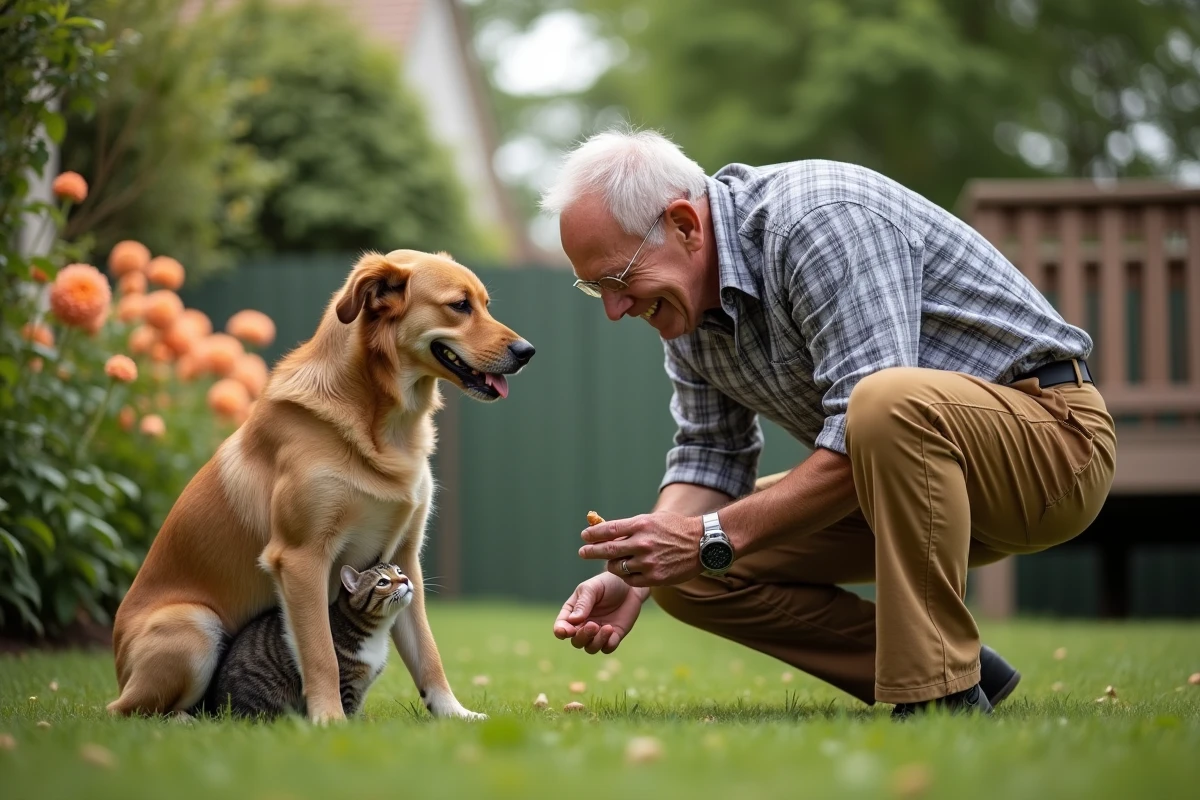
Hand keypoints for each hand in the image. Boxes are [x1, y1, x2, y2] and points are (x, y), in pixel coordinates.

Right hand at [552, 572, 645, 653]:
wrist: (629, 586)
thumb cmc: (607, 583)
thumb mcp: (592, 588)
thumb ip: (582, 603)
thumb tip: (572, 621)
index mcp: (573, 612)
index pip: (561, 626)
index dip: (561, 631)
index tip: (567, 631)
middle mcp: (583, 625)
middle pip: (576, 641)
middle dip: (582, 636)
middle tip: (593, 625)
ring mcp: (598, 633)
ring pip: (590, 648)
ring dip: (596, 641)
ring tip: (606, 627)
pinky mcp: (613, 637)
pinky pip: (607, 648)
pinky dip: (608, 644)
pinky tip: (612, 630)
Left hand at [577, 512, 703, 586]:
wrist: (703, 544)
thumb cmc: (675, 529)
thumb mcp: (653, 520)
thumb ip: (631, 526)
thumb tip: (605, 529)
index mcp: (641, 525)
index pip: (609, 530)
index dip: (593, 534)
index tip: (585, 536)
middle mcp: (643, 543)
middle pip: (608, 550)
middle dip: (591, 551)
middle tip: (582, 552)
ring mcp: (648, 562)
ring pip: (618, 567)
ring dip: (612, 565)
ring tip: (612, 562)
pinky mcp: (655, 578)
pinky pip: (630, 580)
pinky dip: (626, 576)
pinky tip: (628, 571)